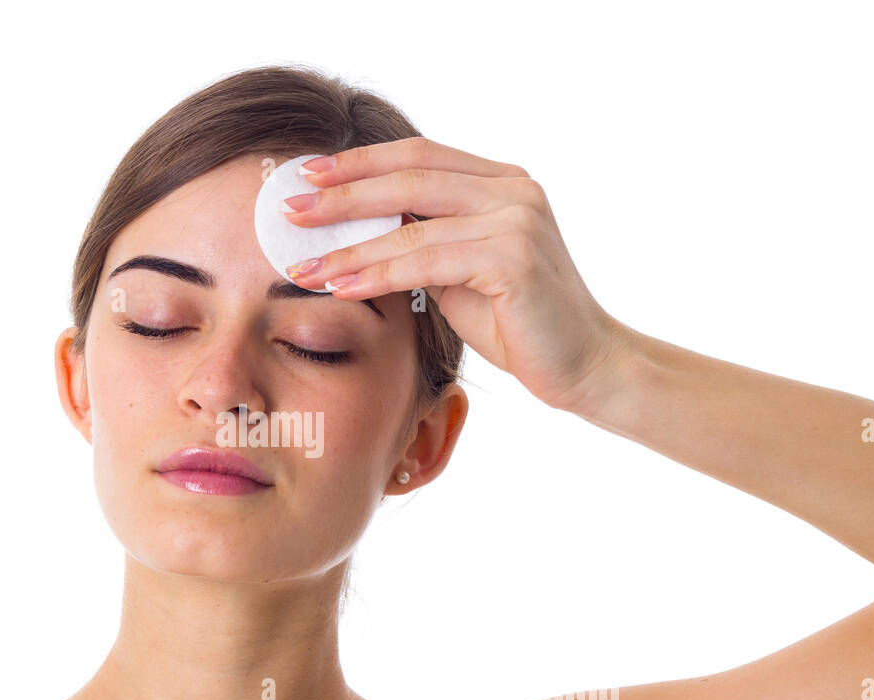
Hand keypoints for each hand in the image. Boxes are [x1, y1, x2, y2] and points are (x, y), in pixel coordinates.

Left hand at [282, 136, 629, 412]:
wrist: (586, 367)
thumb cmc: (520, 325)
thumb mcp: (461, 274)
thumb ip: (423, 244)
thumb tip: (357, 232)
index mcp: (501, 183)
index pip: (418, 157)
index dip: (360, 162)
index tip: (306, 174)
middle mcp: (513, 189)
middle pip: (409, 176)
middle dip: (341, 193)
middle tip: (288, 209)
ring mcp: (517, 219)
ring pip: (411, 222)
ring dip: (348, 243)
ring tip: (301, 264)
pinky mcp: (514, 259)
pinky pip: (427, 261)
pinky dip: (379, 273)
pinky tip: (341, 284)